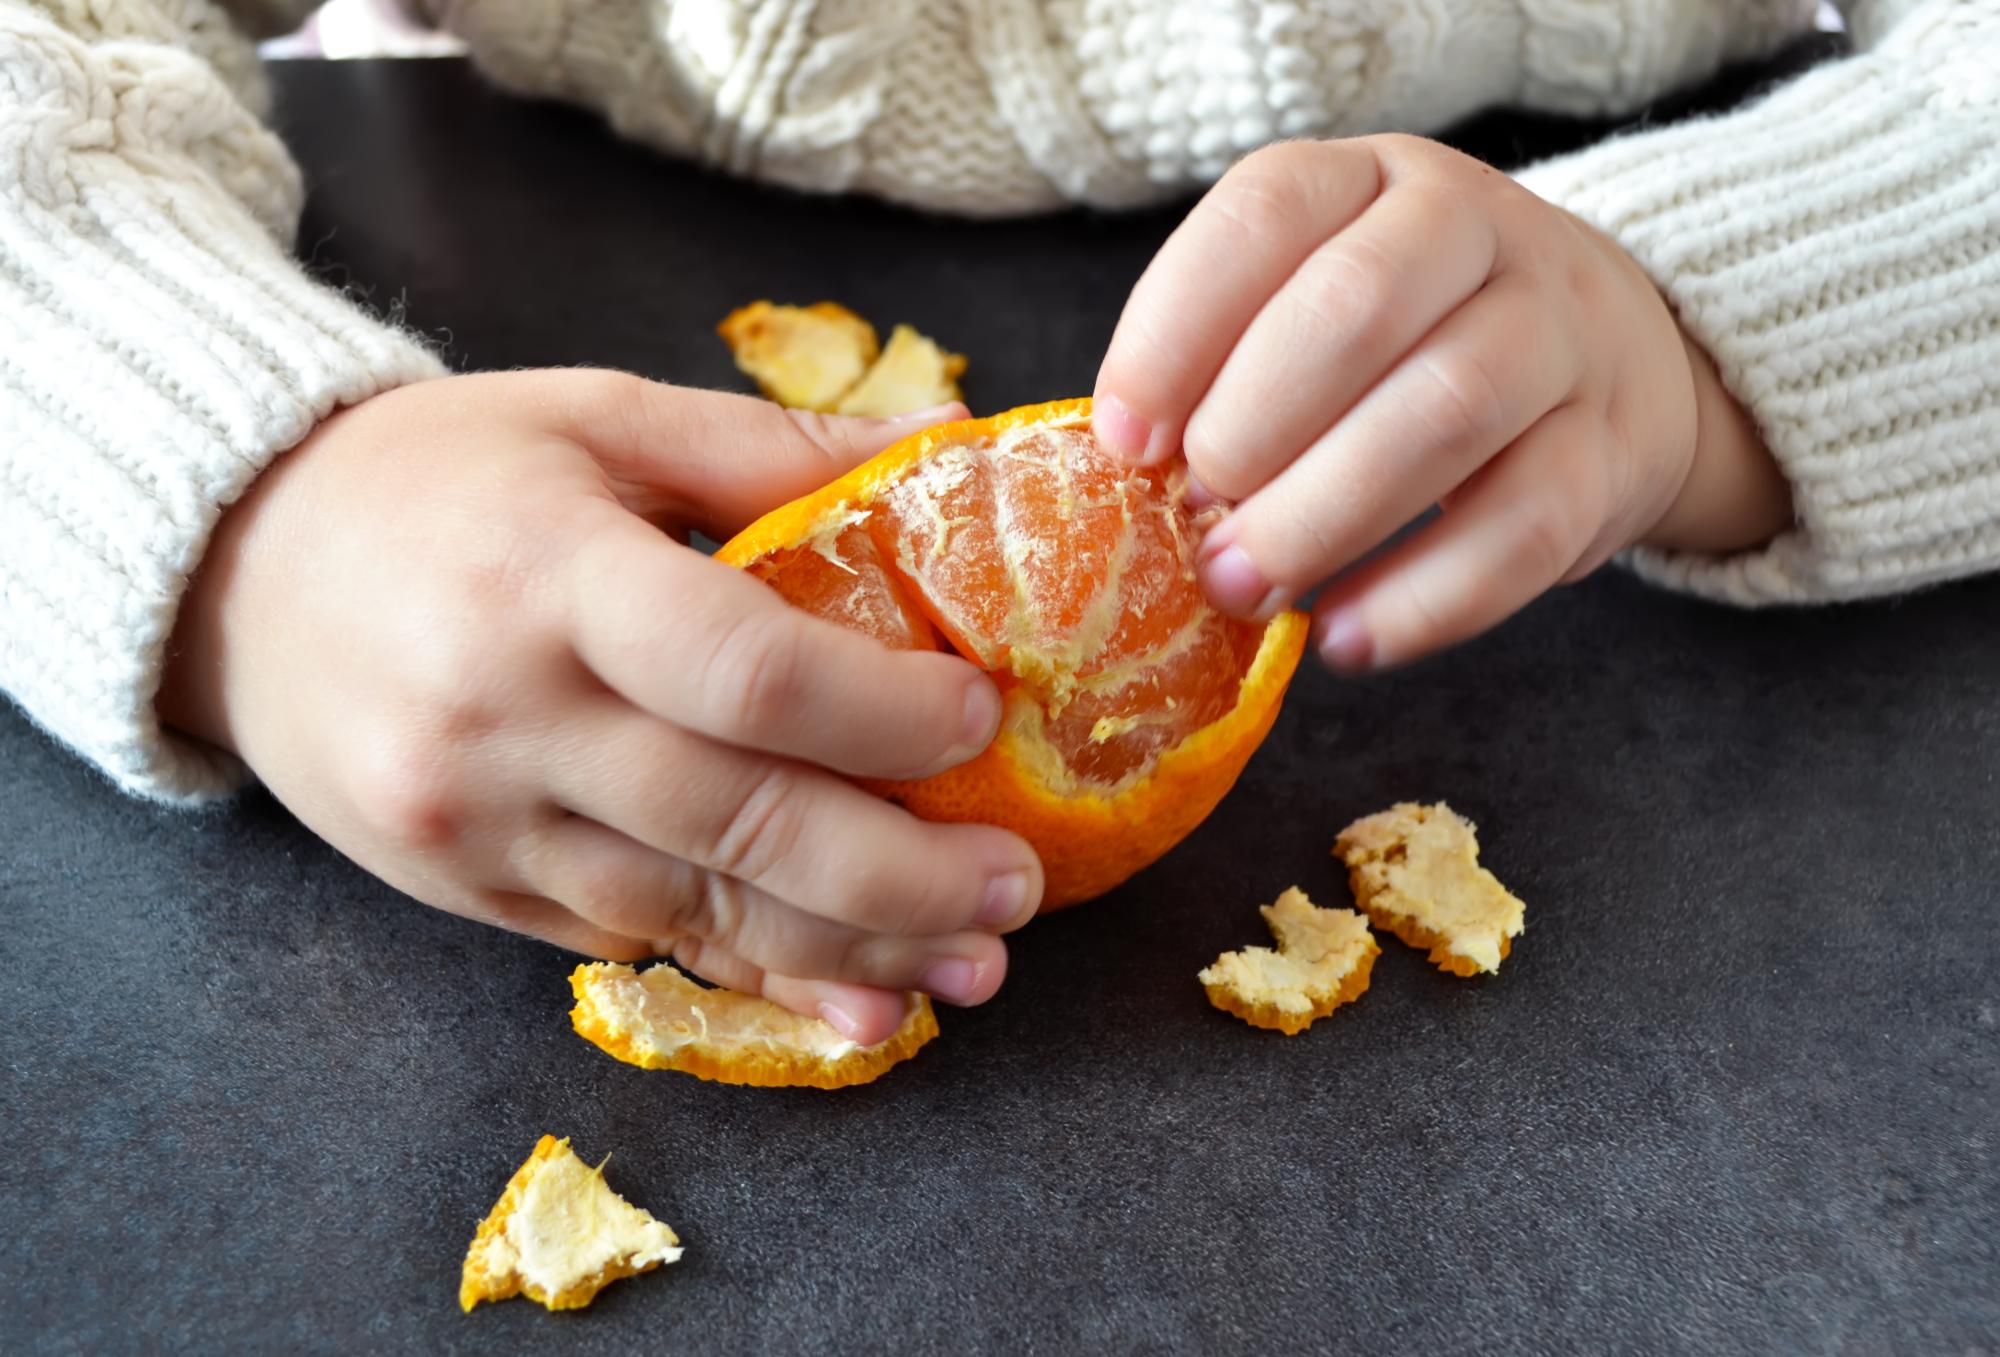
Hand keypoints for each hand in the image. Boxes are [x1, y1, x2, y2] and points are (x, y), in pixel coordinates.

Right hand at [158, 372, 1042, 1044]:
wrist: (232, 572)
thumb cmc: (431, 476)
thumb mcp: (593, 417)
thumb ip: (770, 449)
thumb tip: (947, 447)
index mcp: (551, 575)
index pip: (748, 668)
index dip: (884, 710)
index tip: (986, 716)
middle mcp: (508, 716)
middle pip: (739, 821)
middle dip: (901, 872)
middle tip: (1018, 886)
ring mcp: (476, 822)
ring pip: (694, 911)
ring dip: (850, 950)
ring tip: (974, 965)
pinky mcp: (463, 889)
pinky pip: (630, 947)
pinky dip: (750, 976)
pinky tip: (850, 1003)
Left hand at [1093, 135, 1790, 669]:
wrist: (1613, 364)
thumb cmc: (1411, 345)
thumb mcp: (1315, 306)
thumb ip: (1228, 366)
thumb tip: (1133, 474)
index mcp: (1372, 180)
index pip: (1266, 214)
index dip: (1174, 330)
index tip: (1123, 440)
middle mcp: (1479, 230)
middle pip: (1357, 307)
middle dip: (1250, 429)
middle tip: (1195, 520)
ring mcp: (1562, 335)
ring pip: (1446, 413)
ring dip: (1322, 518)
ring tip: (1246, 587)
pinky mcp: (1611, 451)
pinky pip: (1525, 526)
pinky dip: (1423, 599)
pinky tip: (1347, 639)